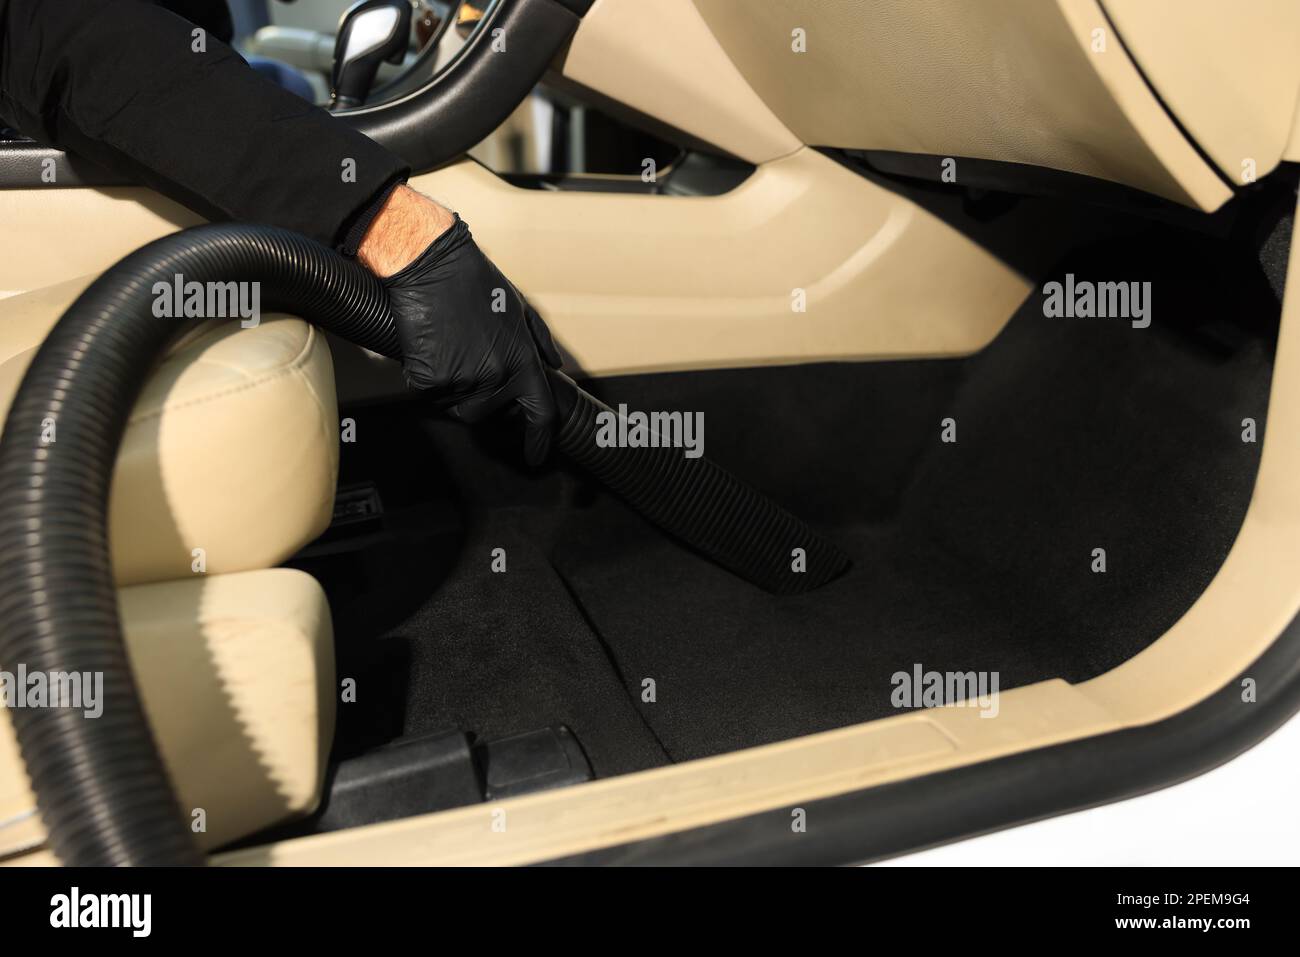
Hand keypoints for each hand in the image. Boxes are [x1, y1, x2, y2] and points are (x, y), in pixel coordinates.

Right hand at [361, 191, 562, 464]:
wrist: (432, 266)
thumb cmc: (476, 283)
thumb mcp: (521, 309)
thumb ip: (540, 342)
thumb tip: (554, 367)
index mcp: (523, 361)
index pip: (540, 413)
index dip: (538, 439)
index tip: (536, 456)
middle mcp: (496, 376)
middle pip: (488, 415)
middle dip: (481, 401)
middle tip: (468, 368)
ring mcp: (463, 380)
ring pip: (457, 406)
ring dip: (452, 390)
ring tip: (450, 351)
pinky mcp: (431, 379)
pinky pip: (429, 394)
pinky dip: (427, 379)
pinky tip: (430, 349)